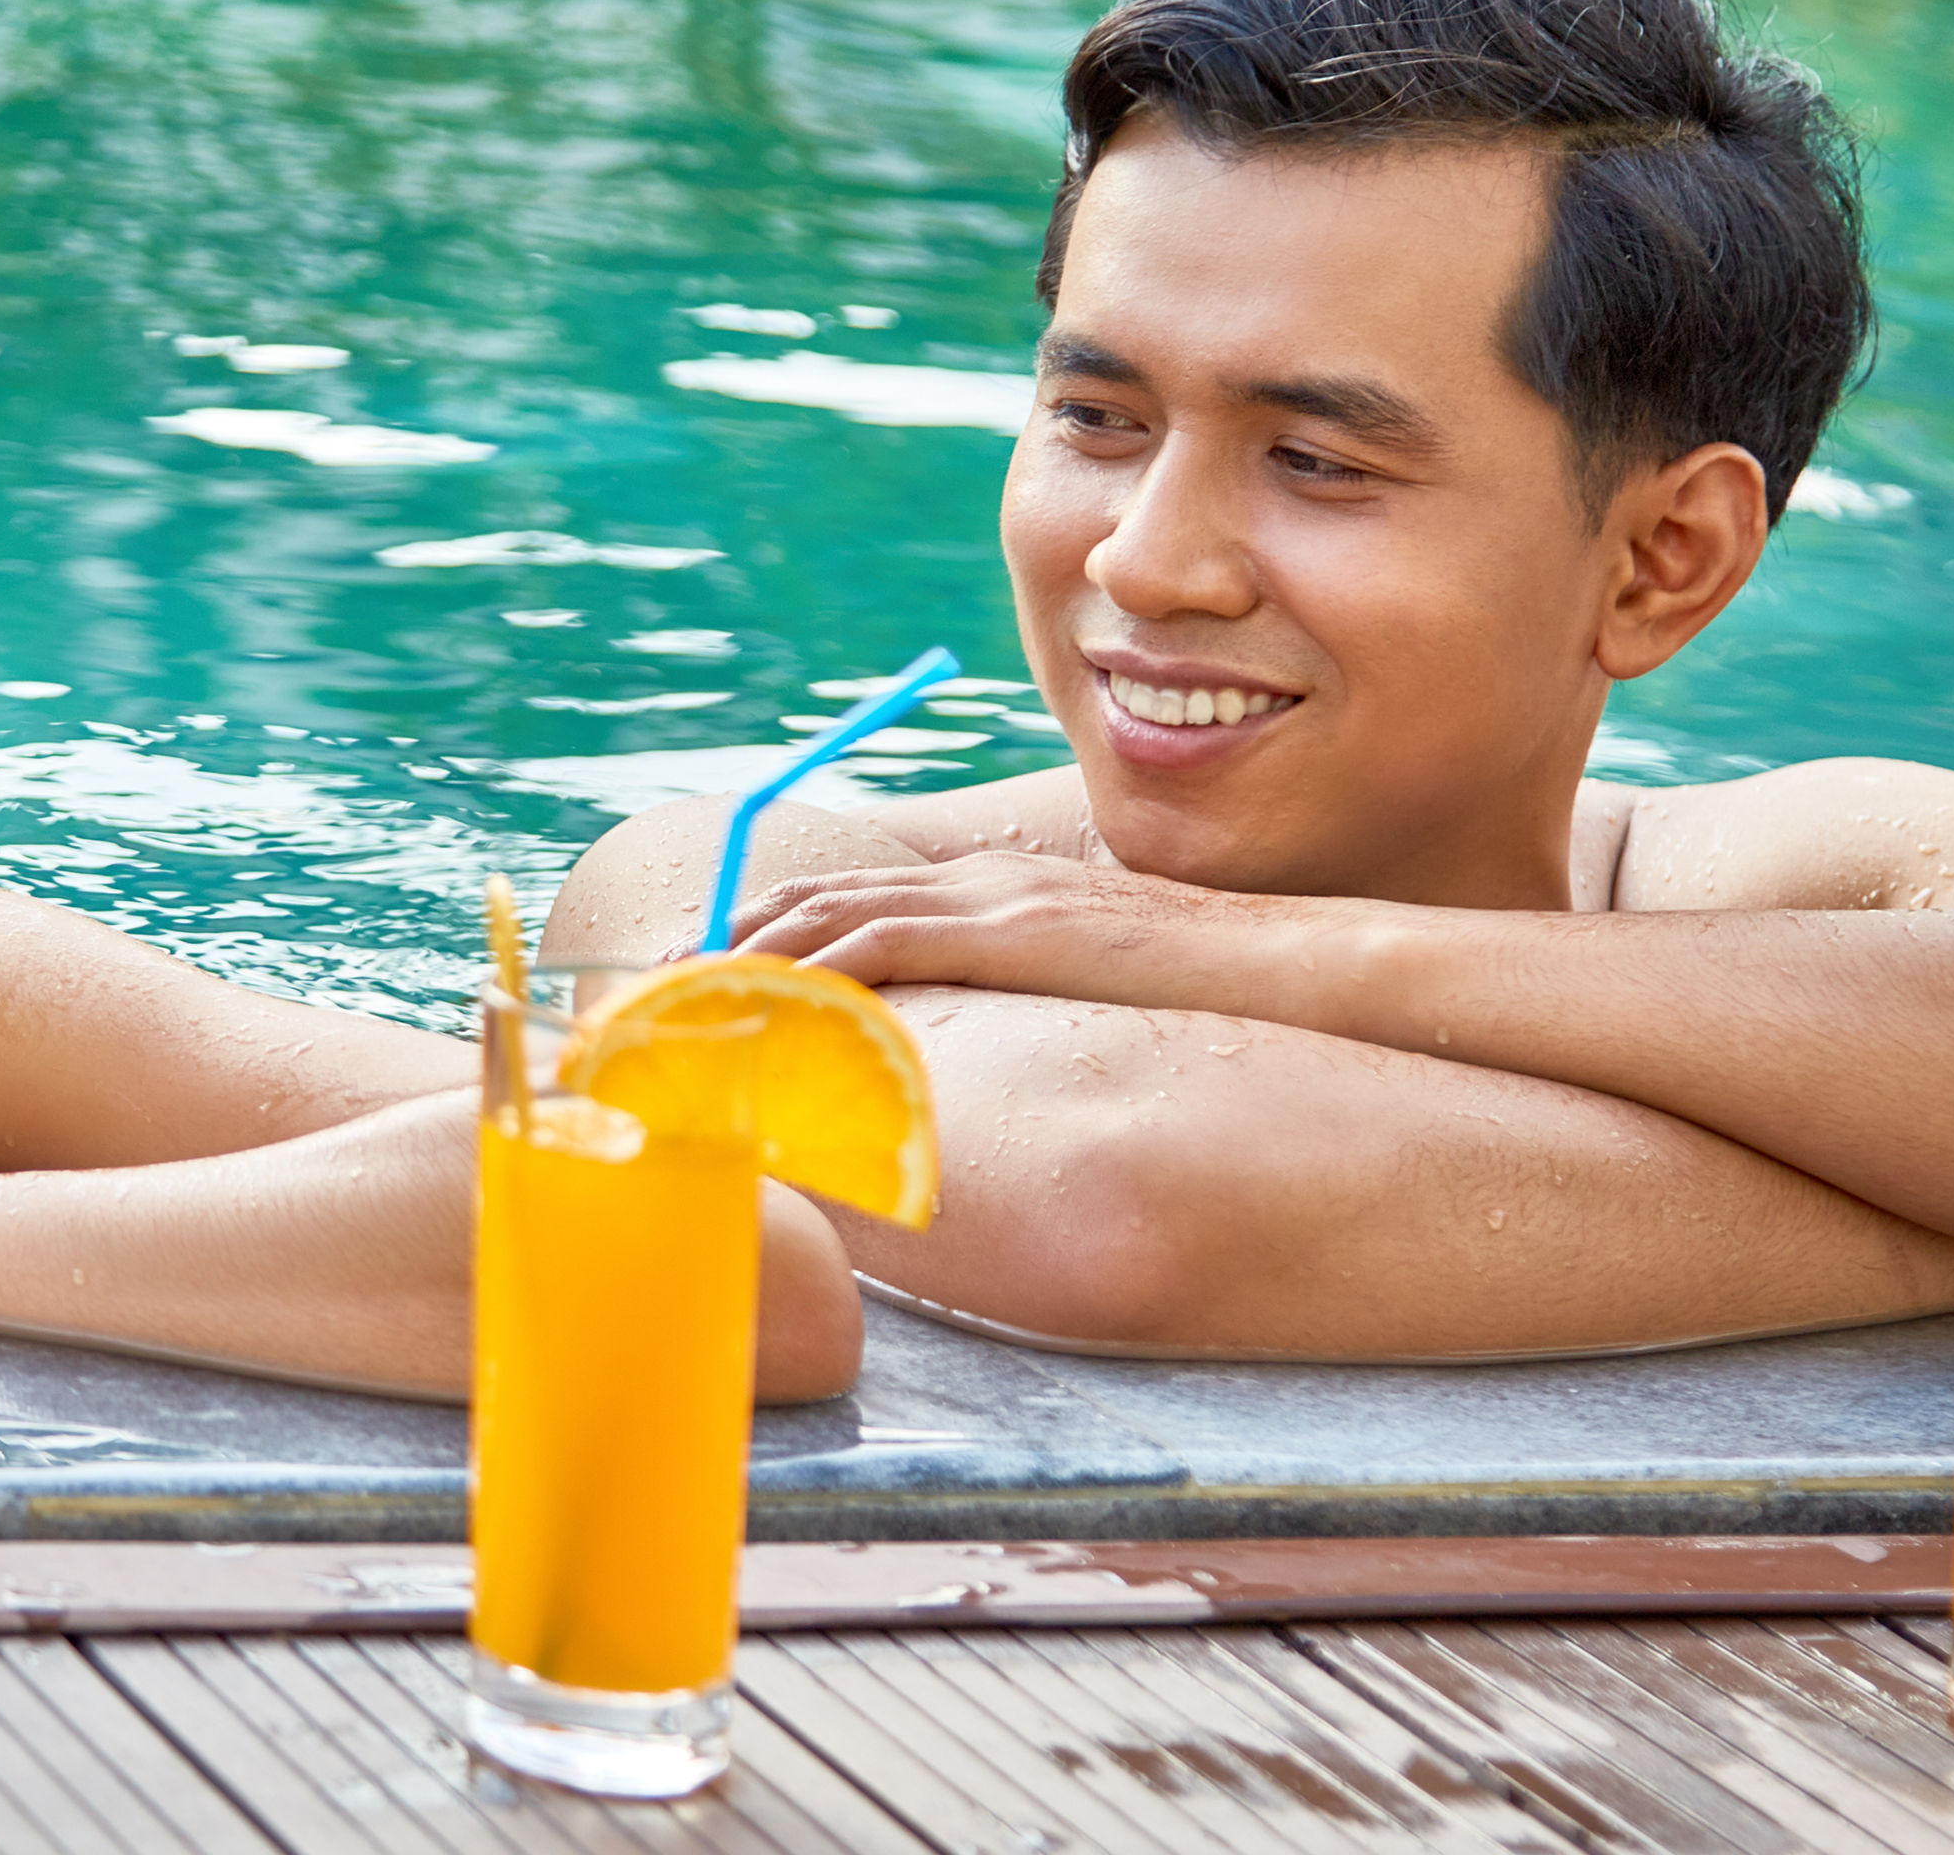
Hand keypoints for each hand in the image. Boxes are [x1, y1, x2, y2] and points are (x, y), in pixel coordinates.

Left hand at [713, 851, 1323, 1021]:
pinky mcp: (1013, 934)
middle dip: (725, 942)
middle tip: (651, 985)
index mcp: (997, 896)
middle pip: (819, 900)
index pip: (855, 903)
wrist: (1301, 966)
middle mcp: (981, 884)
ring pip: (833, 917)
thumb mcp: (1100, 998)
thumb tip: (982, 1069)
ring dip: (745, 956)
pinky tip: (763, 1001)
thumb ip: (1034, 1011)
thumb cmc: (1214, 997)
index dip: (770, 934)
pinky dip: (812, 971)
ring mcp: (996, 902)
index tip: (704, 974)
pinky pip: (885, 946)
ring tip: (675, 995)